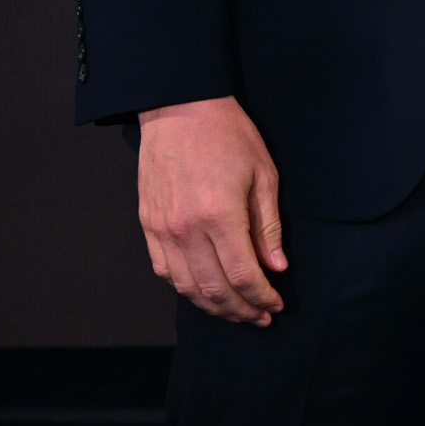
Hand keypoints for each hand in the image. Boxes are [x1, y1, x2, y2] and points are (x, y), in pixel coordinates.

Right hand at [138, 95, 287, 324]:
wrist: (179, 108)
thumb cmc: (228, 135)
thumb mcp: (263, 175)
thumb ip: (268, 226)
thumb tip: (276, 266)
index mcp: (220, 215)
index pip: (243, 275)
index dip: (262, 297)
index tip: (276, 305)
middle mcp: (187, 229)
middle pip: (214, 289)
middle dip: (240, 310)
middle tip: (260, 317)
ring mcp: (163, 229)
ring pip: (186, 286)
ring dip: (213, 306)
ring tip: (235, 312)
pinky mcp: (148, 224)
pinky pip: (164, 269)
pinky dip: (185, 287)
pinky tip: (203, 291)